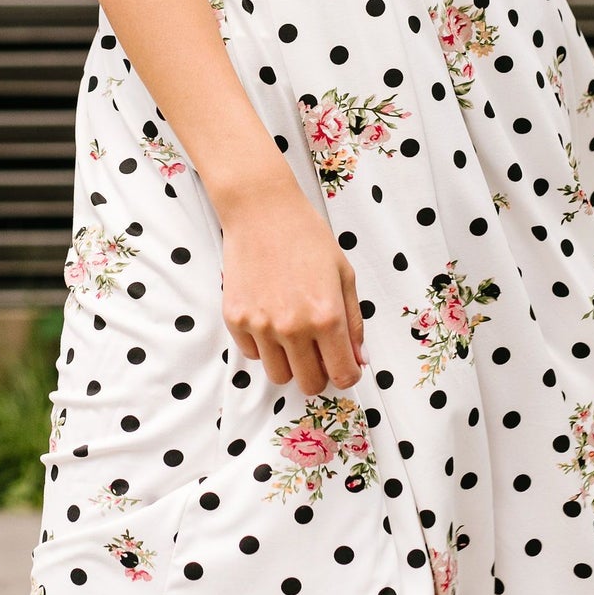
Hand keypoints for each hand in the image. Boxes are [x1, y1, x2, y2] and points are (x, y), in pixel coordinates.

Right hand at [219, 183, 365, 393]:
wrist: (261, 210)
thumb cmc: (306, 236)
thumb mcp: (344, 275)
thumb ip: (353, 323)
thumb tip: (359, 360)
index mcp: (327, 316)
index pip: (342, 375)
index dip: (347, 375)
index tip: (344, 366)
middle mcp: (293, 327)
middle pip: (308, 384)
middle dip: (318, 373)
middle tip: (318, 352)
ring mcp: (260, 325)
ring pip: (278, 375)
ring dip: (289, 362)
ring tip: (292, 333)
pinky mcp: (235, 319)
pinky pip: (252, 355)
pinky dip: (263, 346)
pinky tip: (269, 317)